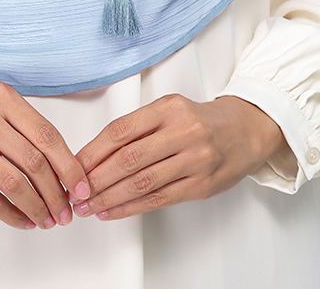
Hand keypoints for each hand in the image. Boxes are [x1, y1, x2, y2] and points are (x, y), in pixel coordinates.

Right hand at [0, 76, 89, 230]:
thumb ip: (26, 126)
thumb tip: (63, 167)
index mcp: (3, 97)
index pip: (47, 135)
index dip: (68, 166)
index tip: (81, 187)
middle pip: (34, 162)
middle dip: (57, 193)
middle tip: (66, 211)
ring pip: (14, 184)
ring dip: (37, 208)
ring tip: (48, 220)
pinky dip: (12, 214)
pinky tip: (24, 221)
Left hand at [72, 93, 293, 220]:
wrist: (245, 130)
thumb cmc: (200, 121)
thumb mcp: (170, 109)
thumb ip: (139, 127)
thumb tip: (95, 153)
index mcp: (168, 107)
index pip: (121, 130)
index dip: (93, 151)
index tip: (74, 166)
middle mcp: (182, 131)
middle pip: (129, 158)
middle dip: (97, 179)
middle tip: (75, 192)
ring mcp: (194, 159)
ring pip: (142, 182)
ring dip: (110, 198)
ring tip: (89, 206)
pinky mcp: (201, 185)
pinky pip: (159, 199)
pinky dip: (131, 208)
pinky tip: (113, 212)